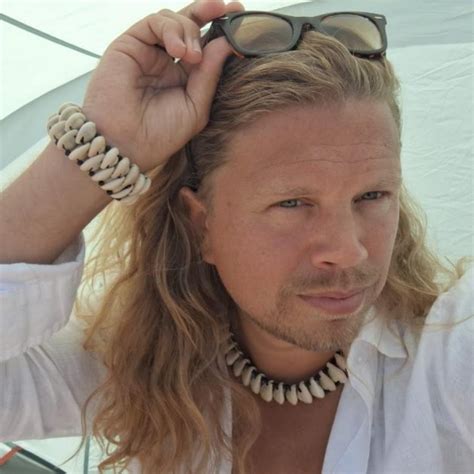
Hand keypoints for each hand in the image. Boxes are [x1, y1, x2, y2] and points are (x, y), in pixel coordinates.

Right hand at [81, 0, 244, 172]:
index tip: (240, 18)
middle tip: (227, 8)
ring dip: (189, 30)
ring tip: (191, 56)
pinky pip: (154, 22)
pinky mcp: (130, 44)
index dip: (221, 31)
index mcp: (184, 78)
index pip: (205, 47)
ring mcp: (148, 52)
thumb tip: (227, 43)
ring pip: (173, 20)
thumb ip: (210, 75)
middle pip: (189, 25)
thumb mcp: (196, 107)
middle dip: (209, 12)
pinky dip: (170, 29)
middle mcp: (167, 61)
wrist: (126, 144)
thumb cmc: (159, 134)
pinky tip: (177, 50)